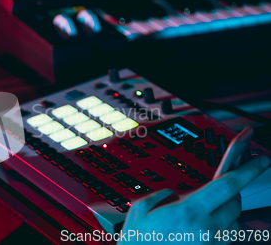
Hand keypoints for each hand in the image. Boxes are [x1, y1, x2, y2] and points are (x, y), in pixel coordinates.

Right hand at [117, 130, 269, 243]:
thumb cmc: (138, 243)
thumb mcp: (140, 210)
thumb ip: (160, 195)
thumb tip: (172, 194)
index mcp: (189, 212)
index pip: (228, 185)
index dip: (249, 170)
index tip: (262, 161)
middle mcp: (206, 229)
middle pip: (236, 204)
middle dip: (230, 195)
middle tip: (214, 194)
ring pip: (234, 224)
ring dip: (225, 216)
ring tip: (203, 218)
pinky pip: (226, 240)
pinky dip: (219, 233)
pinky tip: (200, 233)